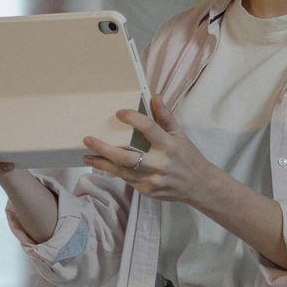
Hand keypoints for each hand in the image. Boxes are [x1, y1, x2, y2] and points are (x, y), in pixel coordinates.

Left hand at [83, 94, 215, 205]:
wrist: (198, 186)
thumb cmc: (188, 156)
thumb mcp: (180, 134)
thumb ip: (165, 116)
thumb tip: (154, 96)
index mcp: (169, 146)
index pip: (149, 128)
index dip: (133, 119)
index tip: (119, 113)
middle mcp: (159, 164)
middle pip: (126, 157)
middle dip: (104, 149)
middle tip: (88, 140)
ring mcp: (152, 180)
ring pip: (121, 172)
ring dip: (102, 163)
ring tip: (87, 155)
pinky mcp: (146, 191)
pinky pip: (126, 179)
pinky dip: (113, 171)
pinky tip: (102, 164)